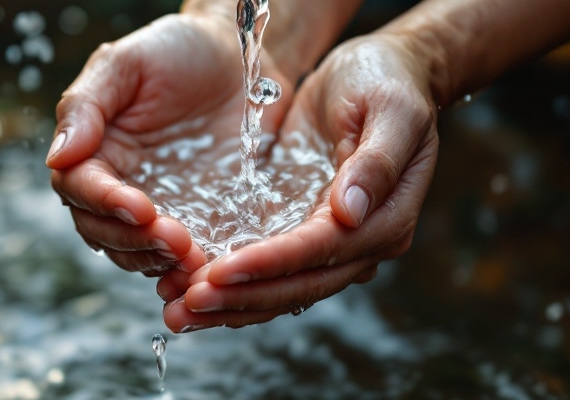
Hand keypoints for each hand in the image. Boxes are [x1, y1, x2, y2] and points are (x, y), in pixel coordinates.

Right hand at [48, 13, 291, 275]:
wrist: (237, 59)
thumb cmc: (175, 52)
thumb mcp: (126, 64)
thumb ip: (86, 106)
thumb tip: (56, 157)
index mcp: (95, 152)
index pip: (81, 189)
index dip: (105, 203)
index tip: (140, 207)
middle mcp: (121, 188)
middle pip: (106, 233)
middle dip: (136, 241)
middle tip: (175, 240)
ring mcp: (161, 209)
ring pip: (141, 254)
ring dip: (162, 263)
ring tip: (195, 261)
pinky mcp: (200, 221)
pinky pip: (185, 257)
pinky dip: (191, 270)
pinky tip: (212, 269)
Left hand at [158, 33, 440, 331]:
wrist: (379, 74)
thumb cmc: (387, 83)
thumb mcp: (390, 110)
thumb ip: (376, 161)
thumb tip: (350, 212)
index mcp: (387, 216)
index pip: (322, 251)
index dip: (271, 264)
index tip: (220, 272)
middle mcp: (362, 240)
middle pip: (299, 284)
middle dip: (242, 297)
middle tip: (186, 305)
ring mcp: (332, 240)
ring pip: (281, 287)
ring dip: (232, 304)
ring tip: (179, 314)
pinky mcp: (303, 228)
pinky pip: (270, 267)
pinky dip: (236, 284)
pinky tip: (195, 291)